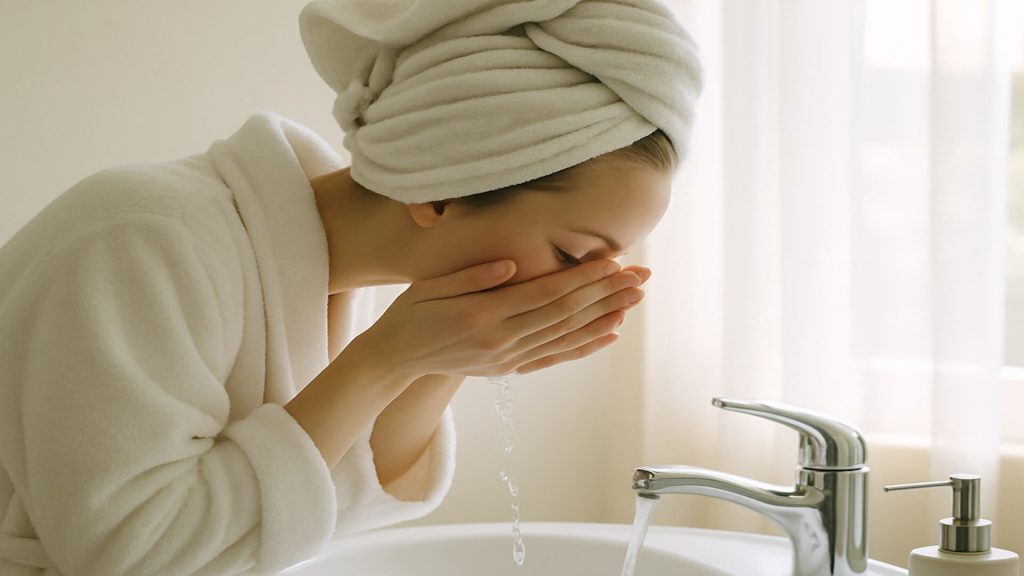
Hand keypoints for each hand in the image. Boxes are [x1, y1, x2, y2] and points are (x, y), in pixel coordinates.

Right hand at [352, 259, 647, 378]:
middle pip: (565, 314)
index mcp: (483, 315)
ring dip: (604, 317)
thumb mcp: (431, 286)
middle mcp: (501, 340)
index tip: (614, 262)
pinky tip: (610, 333)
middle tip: (640, 277)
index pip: (546, 293)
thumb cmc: (410, 312)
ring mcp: (508, 357)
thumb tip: (512, 264)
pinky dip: (584, 346)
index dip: (583, 277)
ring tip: (635, 300)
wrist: (395, 359)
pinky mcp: (509, 367)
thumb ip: (472, 276)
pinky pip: (555, 357)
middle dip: (606, 294)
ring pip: (566, 336)